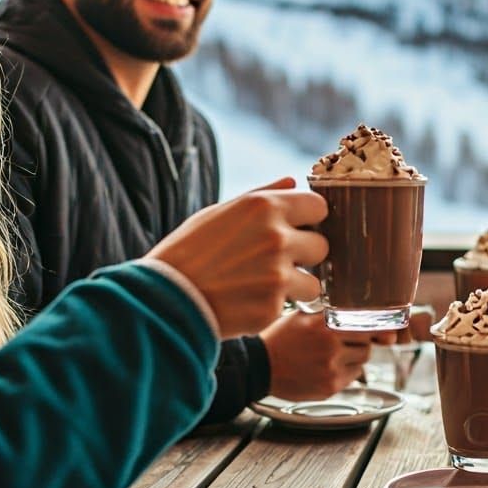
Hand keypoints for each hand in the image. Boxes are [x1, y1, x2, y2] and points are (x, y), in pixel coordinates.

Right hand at [147, 177, 327, 338]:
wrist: (165, 298)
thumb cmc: (188, 252)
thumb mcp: (219, 213)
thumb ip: (262, 196)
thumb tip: (292, 181)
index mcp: (264, 207)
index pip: (319, 206)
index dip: (310, 220)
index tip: (299, 229)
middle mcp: (276, 237)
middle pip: (322, 245)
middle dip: (306, 256)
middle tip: (279, 262)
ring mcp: (277, 274)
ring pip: (314, 282)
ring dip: (297, 287)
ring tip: (265, 287)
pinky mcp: (272, 307)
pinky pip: (290, 306)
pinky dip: (274, 307)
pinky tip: (248, 301)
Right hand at [260, 310, 373, 399]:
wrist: (259, 366)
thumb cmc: (282, 338)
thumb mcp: (305, 316)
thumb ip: (337, 315)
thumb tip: (384, 331)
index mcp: (325, 323)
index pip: (366, 324)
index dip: (371, 328)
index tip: (374, 331)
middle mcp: (330, 345)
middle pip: (366, 344)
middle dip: (358, 343)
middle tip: (340, 343)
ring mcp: (330, 368)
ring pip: (362, 361)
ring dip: (353, 358)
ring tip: (331, 356)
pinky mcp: (330, 387)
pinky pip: (352, 377)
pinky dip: (345, 372)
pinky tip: (326, 368)